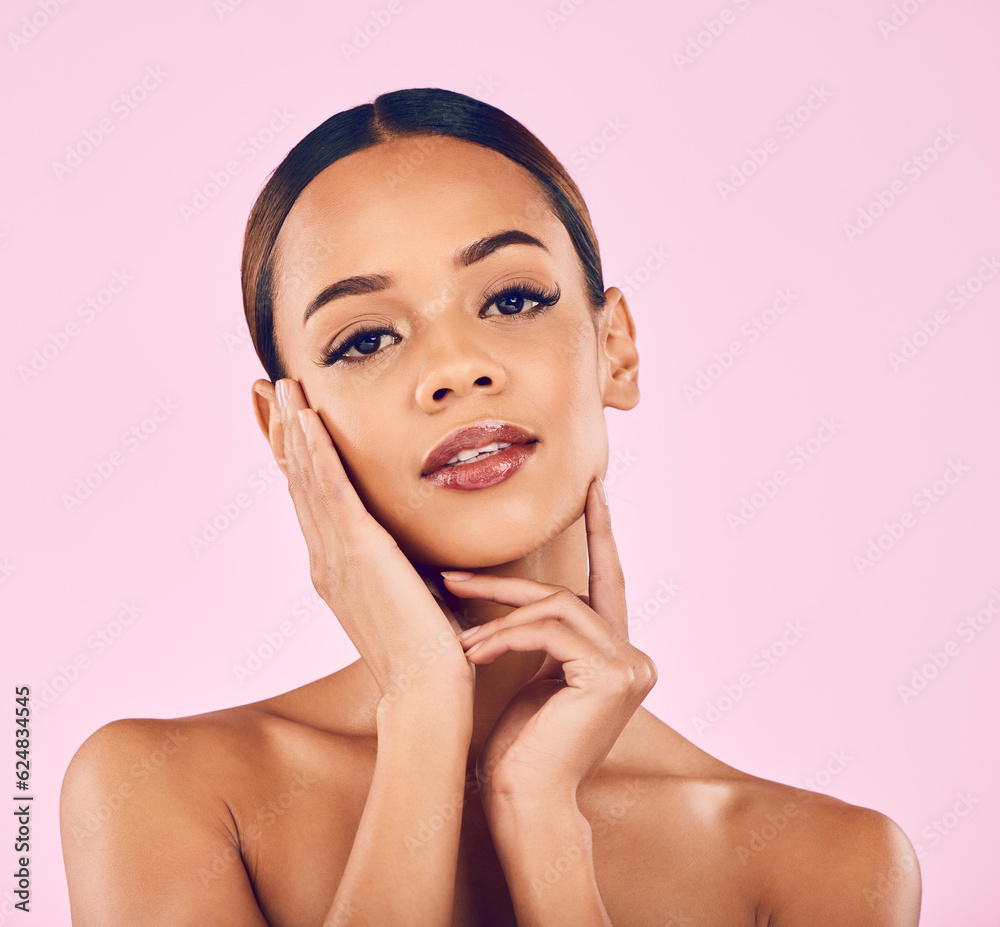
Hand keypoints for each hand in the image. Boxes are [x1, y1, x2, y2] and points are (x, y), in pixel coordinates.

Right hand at [273, 378, 472, 700]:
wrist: (427, 688)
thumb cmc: (428, 649)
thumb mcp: (407, 593)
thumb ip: (398, 565)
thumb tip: (411, 545)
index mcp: (335, 567)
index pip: (310, 499)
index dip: (295, 456)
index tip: (287, 418)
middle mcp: (325, 558)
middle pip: (297, 481)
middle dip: (283, 431)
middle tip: (268, 388)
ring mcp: (336, 555)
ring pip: (308, 479)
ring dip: (294, 428)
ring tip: (282, 386)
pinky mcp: (359, 551)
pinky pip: (332, 491)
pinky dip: (317, 452)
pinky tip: (307, 419)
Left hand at [443, 477, 656, 812]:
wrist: (526, 802)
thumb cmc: (522, 748)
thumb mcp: (533, 677)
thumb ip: (542, 637)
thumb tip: (515, 601)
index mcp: (617, 656)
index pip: (607, 582)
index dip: (601, 533)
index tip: (594, 489)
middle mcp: (634, 657)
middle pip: (568, 594)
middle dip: (507, 585)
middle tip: (451, 575)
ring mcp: (631, 665)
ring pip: (557, 607)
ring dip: (498, 618)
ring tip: (459, 640)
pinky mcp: (612, 674)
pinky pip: (550, 629)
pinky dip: (506, 635)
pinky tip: (476, 653)